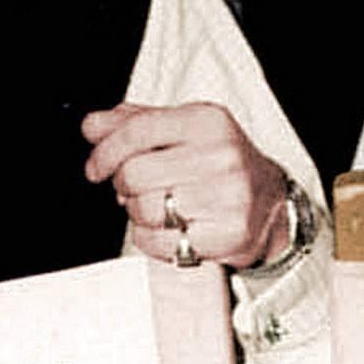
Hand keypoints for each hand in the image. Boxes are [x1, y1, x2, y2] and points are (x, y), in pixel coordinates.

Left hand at [81, 102, 286, 268]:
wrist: (272, 205)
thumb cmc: (218, 165)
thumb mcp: (182, 131)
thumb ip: (135, 124)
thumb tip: (91, 125)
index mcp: (207, 121)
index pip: (136, 130)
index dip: (105, 152)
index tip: (95, 168)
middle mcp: (221, 155)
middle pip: (135, 173)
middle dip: (123, 186)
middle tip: (132, 190)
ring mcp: (228, 196)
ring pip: (145, 209)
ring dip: (139, 214)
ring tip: (158, 208)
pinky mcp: (229, 234)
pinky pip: (161, 242)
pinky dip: (152, 240)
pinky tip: (168, 229)